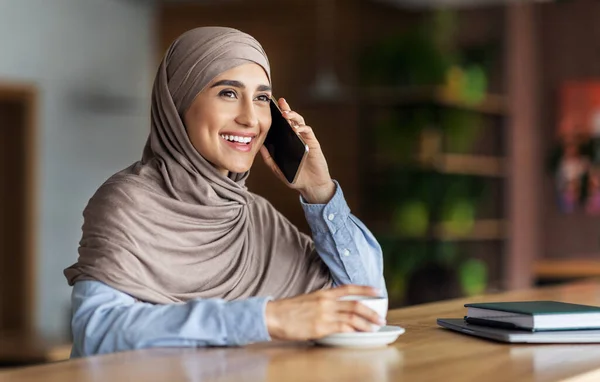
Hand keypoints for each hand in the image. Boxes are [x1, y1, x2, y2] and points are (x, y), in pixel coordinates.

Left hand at [260, 97, 335, 203]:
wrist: (311, 186)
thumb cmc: (295, 177)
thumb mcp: (277, 168)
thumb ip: (268, 158)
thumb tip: (258, 146)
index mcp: (287, 142)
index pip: (281, 125)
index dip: (276, 115)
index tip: (269, 106)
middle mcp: (296, 138)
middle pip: (290, 120)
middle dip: (286, 109)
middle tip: (280, 102)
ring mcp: (305, 139)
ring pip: (300, 122)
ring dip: (293, 116)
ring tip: (286, 113)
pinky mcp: (313, 143)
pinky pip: (308, 131)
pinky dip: (302, 128)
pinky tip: (295, 128)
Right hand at [265, 285, 384, 340]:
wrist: (273, 316)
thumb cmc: (288, 310)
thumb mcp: (308, 300)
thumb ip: (323, 303)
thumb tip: (335, 310)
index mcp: (323, 293)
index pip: (349, 288)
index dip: (365, 289)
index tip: (378, 291)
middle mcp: (326, 302)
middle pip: (355, 304)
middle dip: (371, 311)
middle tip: (381, 318)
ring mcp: (324, 314)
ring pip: (352, 317)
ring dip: (366, 323)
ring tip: (375, 327)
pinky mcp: (320, 327)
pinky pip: (342, 328)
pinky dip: (354, 331)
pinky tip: (359, 334)